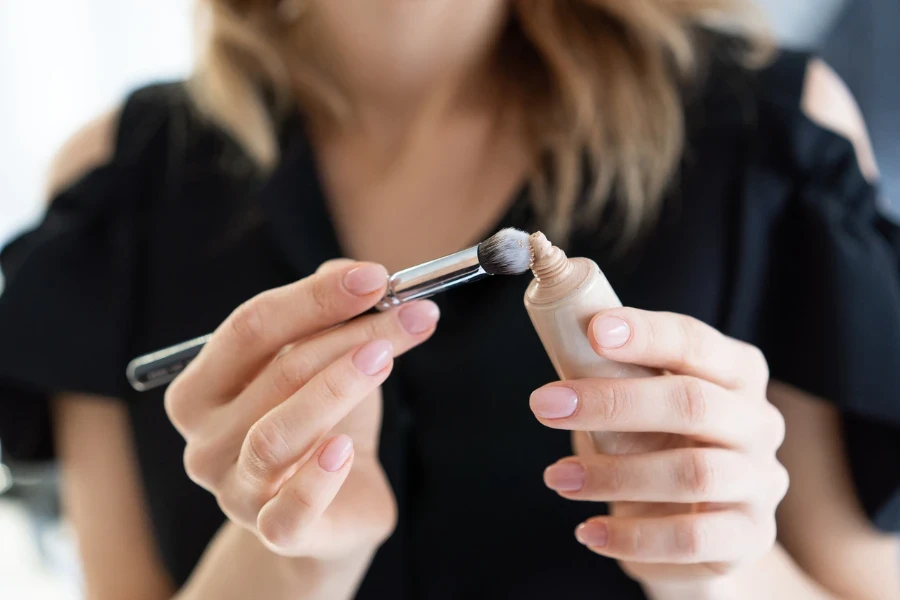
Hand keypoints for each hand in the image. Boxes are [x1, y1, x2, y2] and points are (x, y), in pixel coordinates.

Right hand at [164, 260, 439, 560]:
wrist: (336, 507)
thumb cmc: (324, 424)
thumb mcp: (323, 363)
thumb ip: (325, 316)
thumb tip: (349, 273)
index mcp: (201, 390)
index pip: (250, 328)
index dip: (314, 298)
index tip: (376, 277)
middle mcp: (204, 441)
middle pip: (278, 371)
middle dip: (352, 334)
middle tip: (412, 312)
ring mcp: (234, 491)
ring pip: (279, 433)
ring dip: (339, 386)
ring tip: (386, 358)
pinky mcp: (275, 533)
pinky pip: (290, 508)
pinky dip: (319, 476)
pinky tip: (347, 449)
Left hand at [530, 308, 787, 584]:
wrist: (701, 528)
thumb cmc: (659, 446)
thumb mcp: (642, 405)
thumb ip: (616, 376)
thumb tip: (562, 342)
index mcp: (735, 373)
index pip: (695, 342)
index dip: (647, 333)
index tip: (594, 330)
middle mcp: (758, 421)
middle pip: (693, 404)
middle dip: (612, 402)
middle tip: (544, 405)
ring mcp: (761, 481)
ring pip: (692, 473)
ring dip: (613, 475)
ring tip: (557, 477)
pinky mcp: (751, 535)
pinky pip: (692, 538)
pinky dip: (633, 536)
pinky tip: (588, 532)